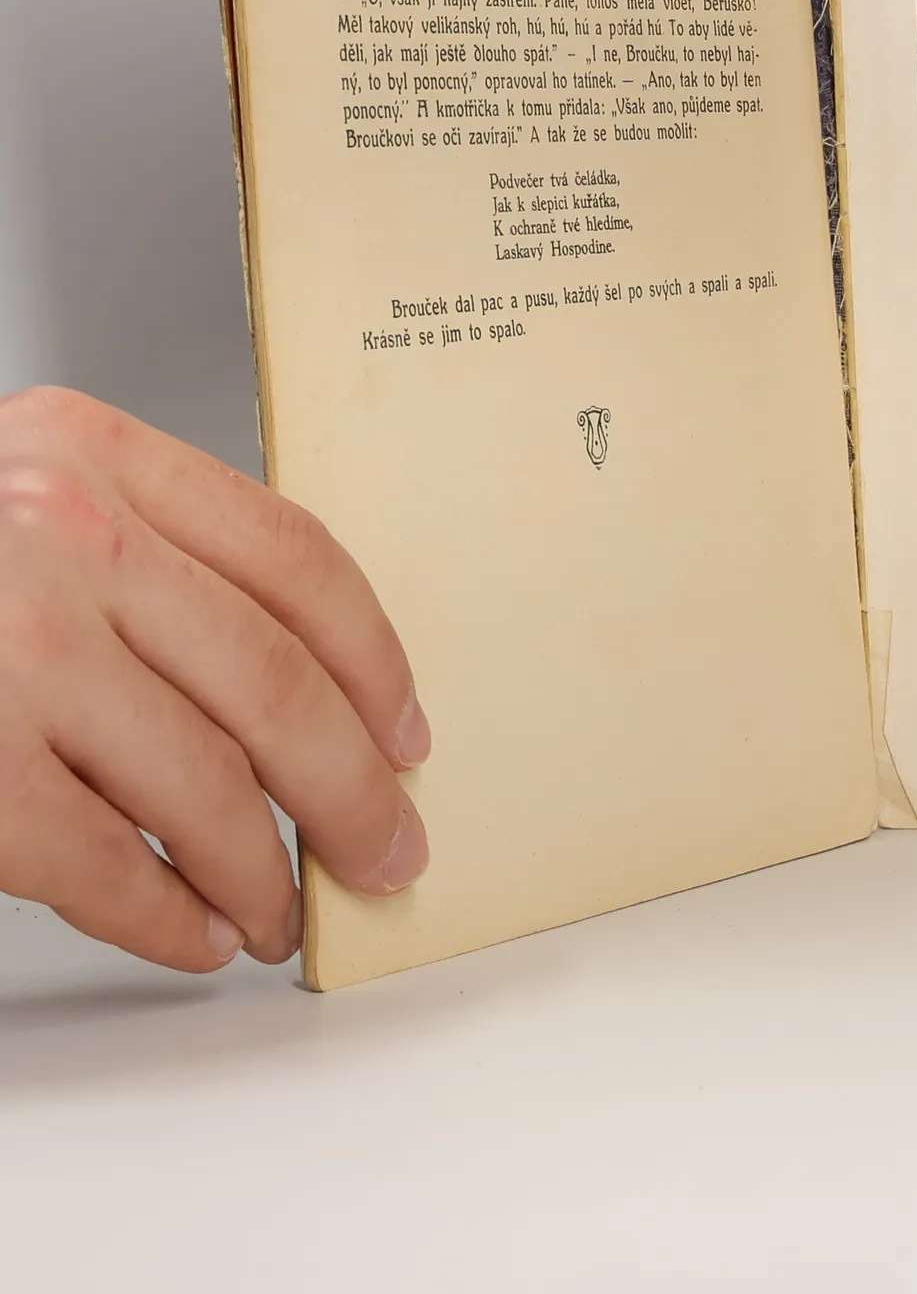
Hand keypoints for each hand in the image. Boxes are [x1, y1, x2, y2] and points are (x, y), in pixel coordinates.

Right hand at [0, 389, 428, 972]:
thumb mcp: (20, 494)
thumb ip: (139, 546)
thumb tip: (294, 677)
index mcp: (90, 454)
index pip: (297, 558)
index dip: (374, 658)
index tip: (405, 728)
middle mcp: (59, 537)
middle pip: (276, 683)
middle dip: (349, 787)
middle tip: (384, 843)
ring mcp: (7, 653)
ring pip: (204, 784)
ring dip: (262, 868)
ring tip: (280, 907)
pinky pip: (102, 864)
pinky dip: (166, 914)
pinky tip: (192, 933)